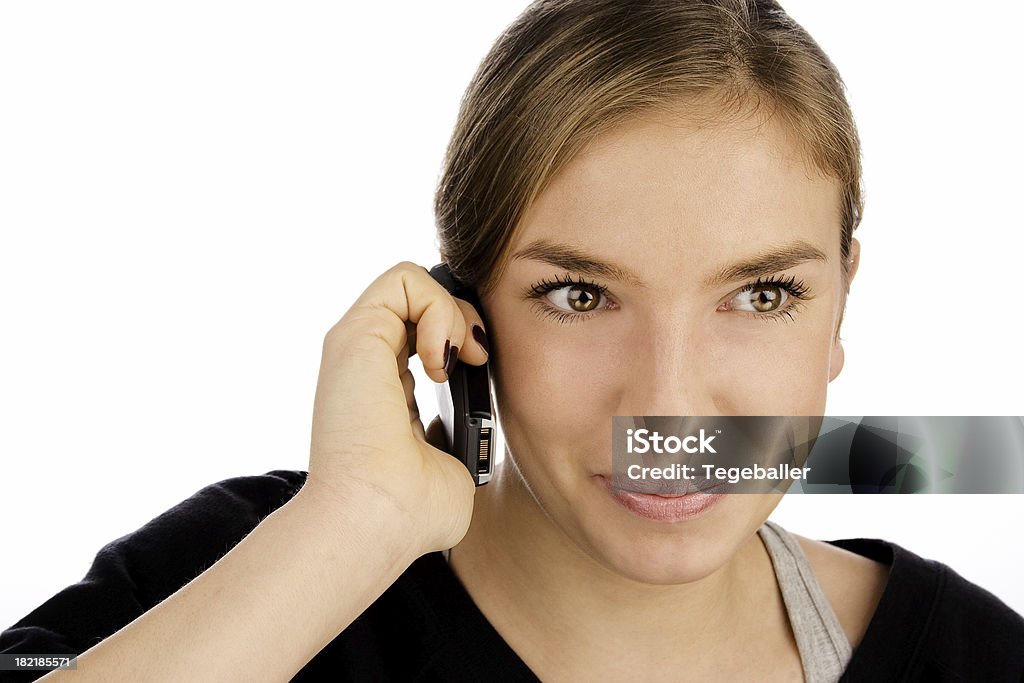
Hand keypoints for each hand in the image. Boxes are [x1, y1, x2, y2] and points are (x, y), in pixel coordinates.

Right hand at [300, 261, 489, 553]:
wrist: (378, 519)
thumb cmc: (412, 510)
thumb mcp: (450, 461)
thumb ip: (457, 432)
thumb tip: (466, 426)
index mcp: (387, 391)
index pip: (426, 334)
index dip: (462, 335)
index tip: (480, 369)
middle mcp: (368, 363)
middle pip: (423, 302)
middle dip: (464, 318)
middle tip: (476, 360)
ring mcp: (358, 346)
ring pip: (414, 283)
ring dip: (453, 312)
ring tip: (457, 359)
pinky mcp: (356, 334)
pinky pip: (405, 280)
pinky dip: (438, 308)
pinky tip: (442, 358)